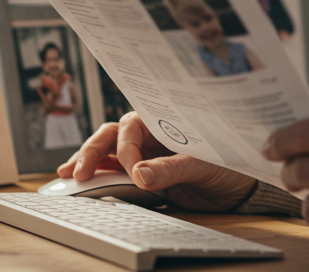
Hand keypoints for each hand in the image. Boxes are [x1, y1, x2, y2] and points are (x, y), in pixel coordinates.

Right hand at [57, 112, 257, 212]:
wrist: (240, 188)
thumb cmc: (229, 163)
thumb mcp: (204, 163)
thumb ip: (172, 168)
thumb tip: (141, 174)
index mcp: (166, 119)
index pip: (133, 126)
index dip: (127, 148)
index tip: (134, 172)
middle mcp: (151, 133)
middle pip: (112, 135)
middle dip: (92, 150)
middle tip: (78, 170)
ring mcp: (144, 154)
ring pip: (107, 152)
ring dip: (87, 160)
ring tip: (68, 174)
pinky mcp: (142, 175)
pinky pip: (114, 172)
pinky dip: (96, 175)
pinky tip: (79, 181)